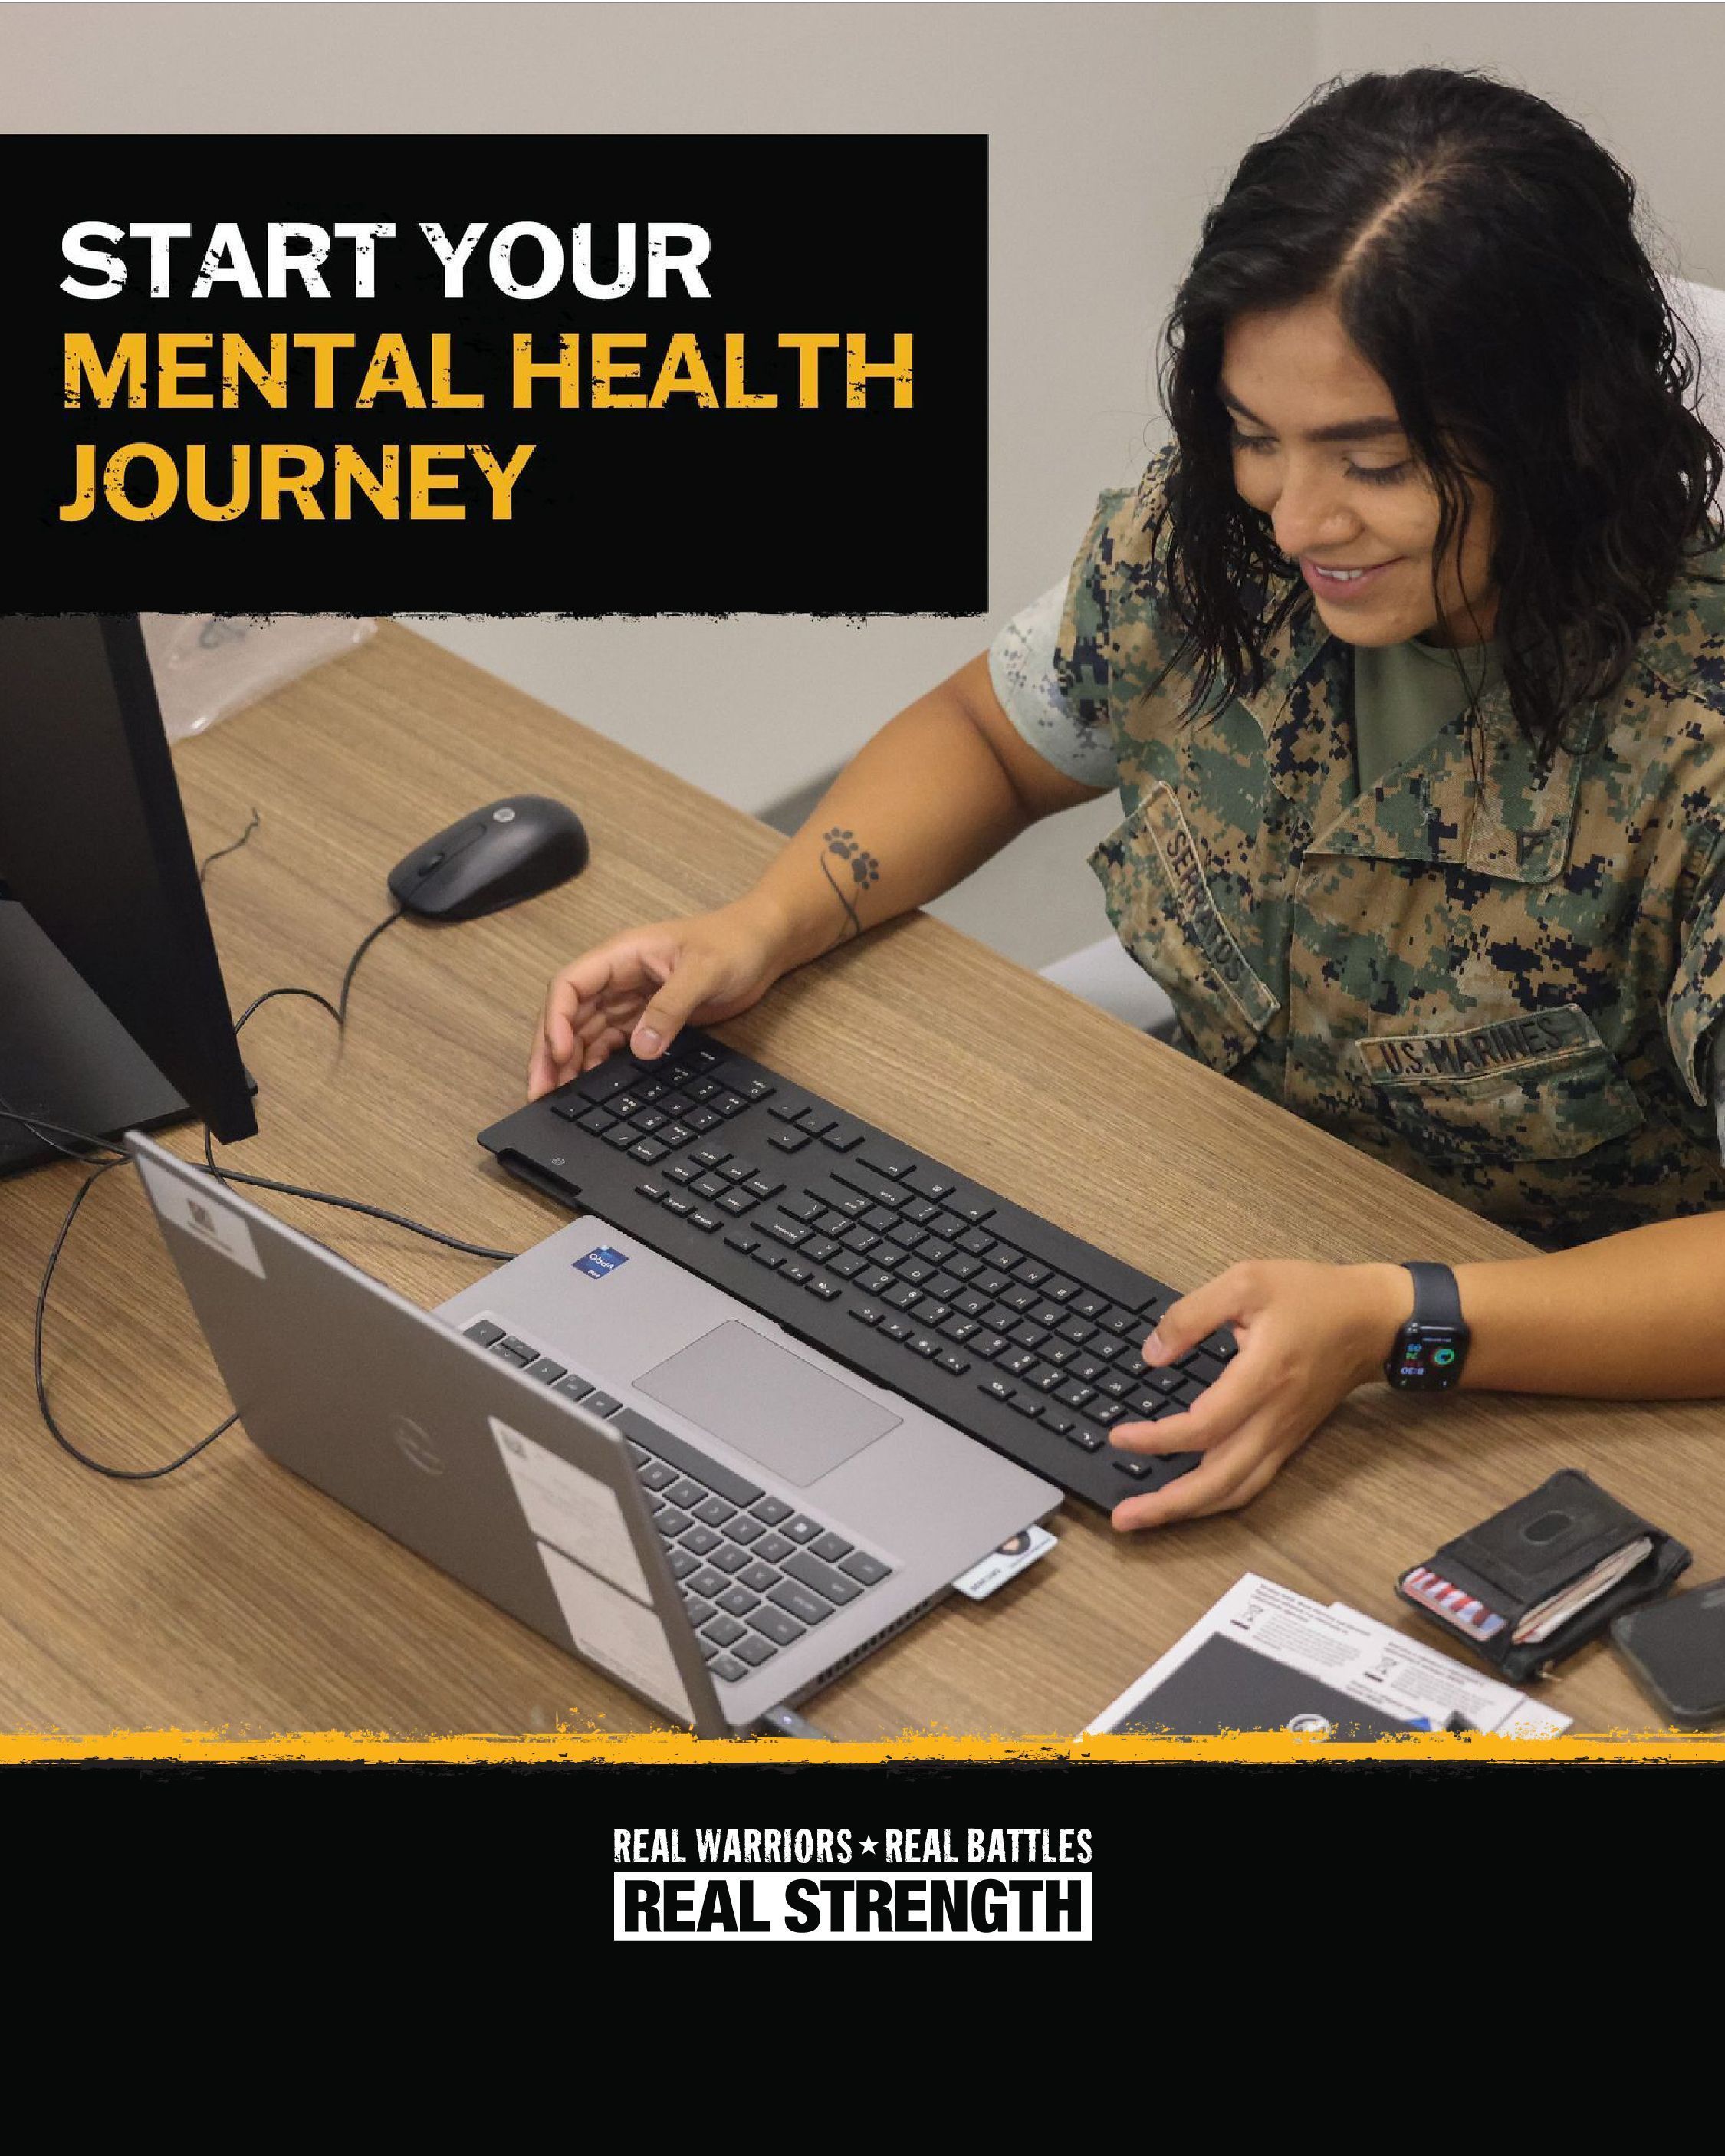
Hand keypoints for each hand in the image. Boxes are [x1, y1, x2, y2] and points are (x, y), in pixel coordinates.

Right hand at [527, 896, 795, 1099]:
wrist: (763, 946)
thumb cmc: (734, 943)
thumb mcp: (704, 971)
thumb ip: (671, 1008)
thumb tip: (641, 1048)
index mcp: (621, 956)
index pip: (570, 986)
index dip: (556, 1020)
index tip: (561, 1053)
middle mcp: (617, 978)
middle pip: (568, 1016)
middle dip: (550, 1052)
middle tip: (539, 1090)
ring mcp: (629, 1000)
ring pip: (584, 1034)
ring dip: (568, 1064)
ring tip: (555, 1098)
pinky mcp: (646, 1019)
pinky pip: (610, 1044)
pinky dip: (596, 1066)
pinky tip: (588, 1089)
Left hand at [1107, 1260, 1411, 1530]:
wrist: (1375, 1319)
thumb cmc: (1313, 1296)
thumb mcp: (1246, 1281)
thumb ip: (1192, 1315)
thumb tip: (1152, 1354)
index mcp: (1263, 1376)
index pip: (1205, 1427)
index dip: (1158, 1439)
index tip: (1120, 1436)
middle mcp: (1275, 1418)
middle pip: (1220, 1481)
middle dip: (1168, 1505)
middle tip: (1122, 1518)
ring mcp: (1285, 1435)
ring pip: (1236, 1491)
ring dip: (1189, 1511)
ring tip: (1146, 1518)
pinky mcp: (1288, 1440)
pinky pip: (1251, 1482)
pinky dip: (1217, 1499)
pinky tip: (1189, 1501)